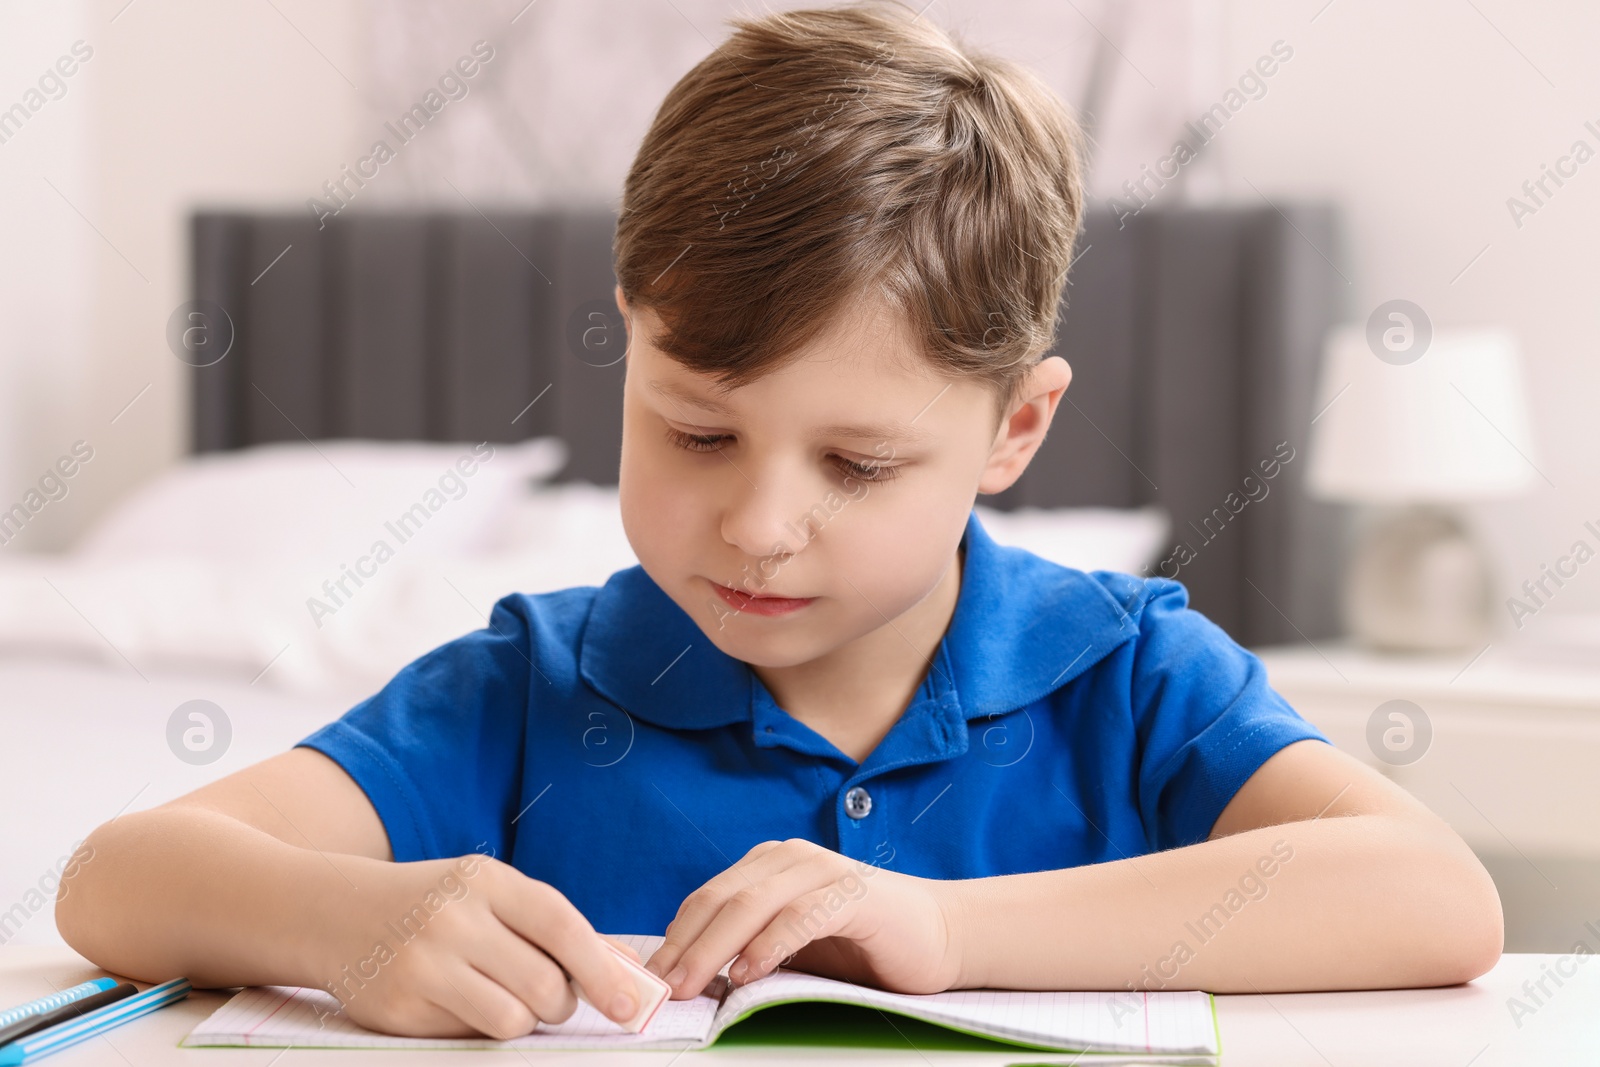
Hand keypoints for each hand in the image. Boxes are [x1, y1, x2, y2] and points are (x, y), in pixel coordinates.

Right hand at [312, 854, 644, 1038]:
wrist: (336, 912)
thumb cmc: (436, 904)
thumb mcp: (491, 893)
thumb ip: (552, 927)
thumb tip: (623, 968)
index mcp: (486, 880)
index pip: (560, 925)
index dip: (601, 969)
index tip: (630, 1004)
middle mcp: (454, 918)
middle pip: (545, 985)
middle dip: (561, 1003)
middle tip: (550, 997)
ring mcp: (423, 964)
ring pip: (512, 1019)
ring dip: (523, 1020)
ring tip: (505, 999)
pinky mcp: (398, 1007)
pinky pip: (469, 1035)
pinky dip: (479, 1028)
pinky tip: (459, 1002)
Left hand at [642, 839, 963, 999]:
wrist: (941, 936)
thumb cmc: (863, 946)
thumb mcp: (792, 947)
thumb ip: (747, 950)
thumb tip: (688, 980)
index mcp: (768, 865)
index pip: (705, 901)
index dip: (672, 942)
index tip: (646, 983)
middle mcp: (789, 857)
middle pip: (719, 901)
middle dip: (683, 948)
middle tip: (658, 990)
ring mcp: (823, 870)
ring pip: (751, 906)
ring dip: (714, 950)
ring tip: (690, 986)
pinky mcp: (855, 894)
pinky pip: (801, 916)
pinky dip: (770, 945)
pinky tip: (748, 973)